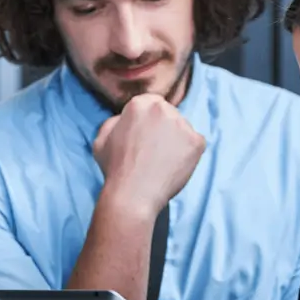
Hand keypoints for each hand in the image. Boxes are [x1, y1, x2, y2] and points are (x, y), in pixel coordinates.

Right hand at [93, 94, 205, 214]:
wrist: (132, 195)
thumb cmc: (115, 168)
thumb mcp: (102, 138)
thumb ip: (116, 121)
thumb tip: (126, 118)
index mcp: (140, 104)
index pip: (151, 104)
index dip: (149, 121)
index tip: (147, 136)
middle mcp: (163, 108)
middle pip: (169, 114)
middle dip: (164, 128)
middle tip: (154, 151)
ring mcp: (182, 124)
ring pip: (183, 128)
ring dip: (176, 140)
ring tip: (162, 161)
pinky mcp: (197, 141)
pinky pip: (195, 143)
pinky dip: (188, 154)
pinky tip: (174, 165)